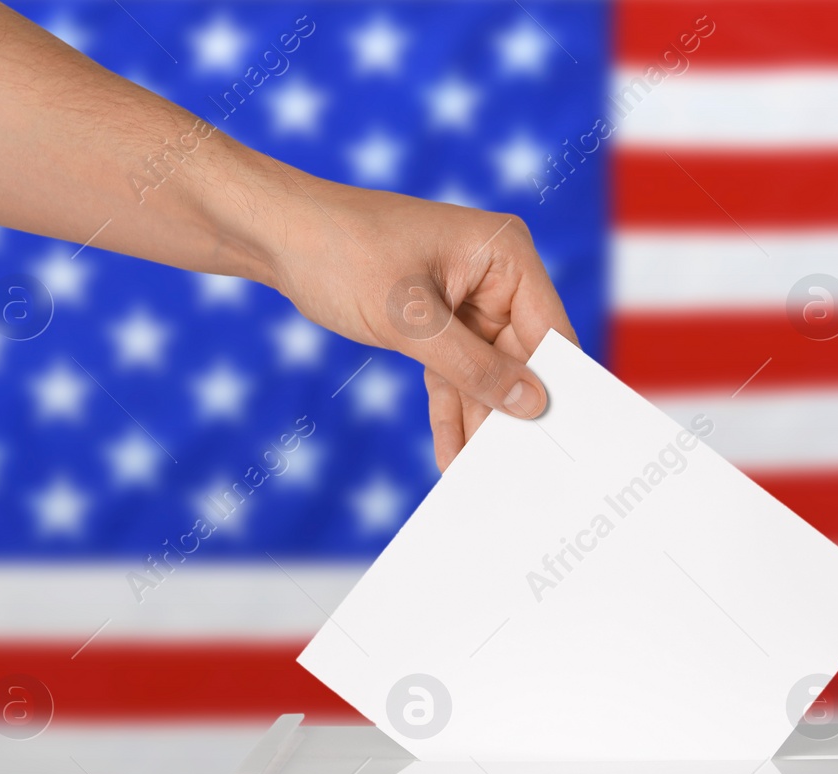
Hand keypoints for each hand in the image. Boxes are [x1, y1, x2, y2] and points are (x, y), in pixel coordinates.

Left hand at [260, 174, 576, 469]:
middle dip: (512, 412)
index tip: (562, 439)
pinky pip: (453, 374)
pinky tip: (451, 454)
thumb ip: (474, 367)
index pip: (550, 329)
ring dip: (479, 421)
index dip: (557, 384)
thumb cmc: (341, 251)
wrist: (274, 234)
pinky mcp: (437, 321)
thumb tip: (532, 405)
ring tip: (483, 474)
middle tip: (518, 470)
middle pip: (521, 358)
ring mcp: (468, 299)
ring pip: (486, 373)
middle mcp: (495, 275)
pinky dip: (450, 410)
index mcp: (505, 253)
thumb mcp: (411, 320)